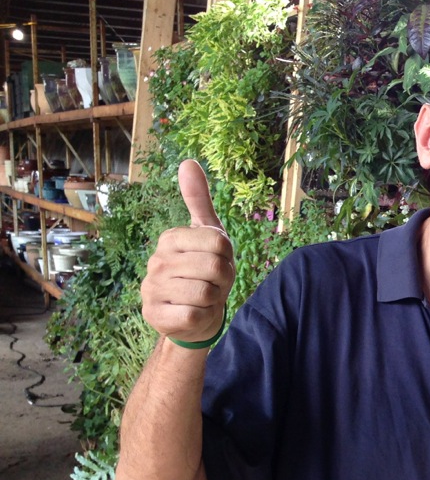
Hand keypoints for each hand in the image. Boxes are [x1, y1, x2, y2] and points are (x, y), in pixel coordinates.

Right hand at [140, 160, 235, 343]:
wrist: (192, 316)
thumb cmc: (203, 271)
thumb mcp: (206, 234)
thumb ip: (199, 200)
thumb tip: (188, 162)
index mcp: (170, 238)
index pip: (220, 242)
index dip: (228, 256)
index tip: (218, 261)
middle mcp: (156, 261)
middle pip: (215, 268)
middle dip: (224, 279)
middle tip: (214, 283)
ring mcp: (151, 289)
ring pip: (206, 293)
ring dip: (214, 299)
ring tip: (204, 297)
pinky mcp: (154, 316)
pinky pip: (195, 316)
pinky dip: (203, 317)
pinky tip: (194, 313)